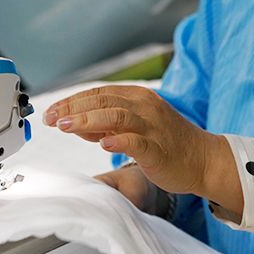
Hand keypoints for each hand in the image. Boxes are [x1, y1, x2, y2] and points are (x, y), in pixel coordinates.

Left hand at [44, 85, 242, 213]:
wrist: (203, 160)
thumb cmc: (166, 144)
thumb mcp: (131, 129)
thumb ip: (103, 125)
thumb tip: (74, 124)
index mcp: (137, 98)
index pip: (97, 93)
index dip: (71, 101)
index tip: (49, 111)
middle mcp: (145, 107)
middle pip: (102, 101)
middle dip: (72, 108)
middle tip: (50, 118)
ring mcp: (153, 127)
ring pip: (116, 116)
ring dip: (87, 120)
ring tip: (64, 126)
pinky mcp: (159, 149)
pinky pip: (137, 142)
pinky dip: (118, 141)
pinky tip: (102, 144)